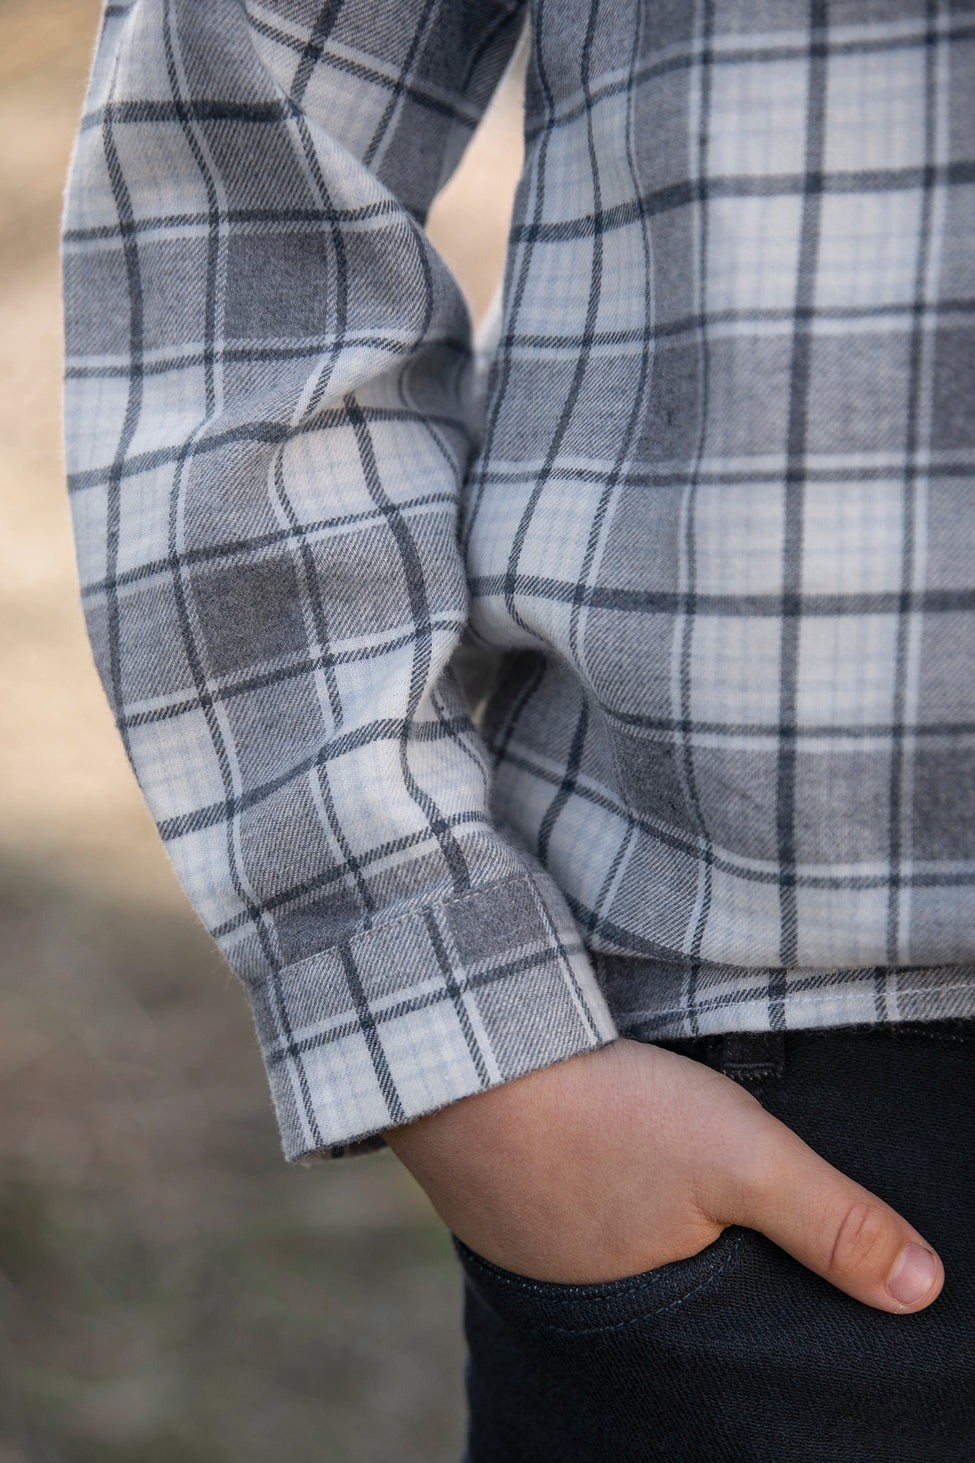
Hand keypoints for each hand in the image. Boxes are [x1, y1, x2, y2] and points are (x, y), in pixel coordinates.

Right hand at [384, 1037, 943, 1313]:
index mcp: (642, 1313)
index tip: (780, 1258)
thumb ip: (832, 1222)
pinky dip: (582, 1179)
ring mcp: (521, 1241)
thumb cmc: (599, 1112)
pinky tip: (590, 1143)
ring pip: (605, 1243)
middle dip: (698, 1261)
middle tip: (720, 1214)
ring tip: (658, 1176)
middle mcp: (575, 1298)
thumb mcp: (739, 1157)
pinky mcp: (489, 1188)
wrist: (456, 1047)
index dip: (758, 1297)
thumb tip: (926, 1291)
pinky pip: (554, 1202)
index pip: (722, 1329)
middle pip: (663, 1289)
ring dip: (633, 1216)